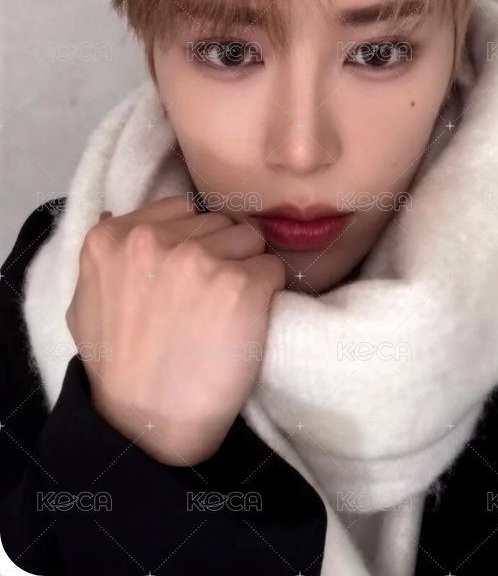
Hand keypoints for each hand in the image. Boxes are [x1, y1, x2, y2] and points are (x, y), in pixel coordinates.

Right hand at [66, 195, 284, 464]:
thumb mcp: (86, 302)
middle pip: (220, 222)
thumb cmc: (117, 369)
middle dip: (222, 253)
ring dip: (247, 270)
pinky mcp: (241, 284)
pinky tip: (247, 324)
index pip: (183, 208)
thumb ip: (109, 256)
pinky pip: (274, 268)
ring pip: (251, 240)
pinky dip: (269, 293)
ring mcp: (199, 259)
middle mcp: (154, 239)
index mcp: (112, 236)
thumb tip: (122, 214)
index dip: (194, 240)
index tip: (190, 276)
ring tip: (226, 312)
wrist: (148, 427)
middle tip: (209, 300)